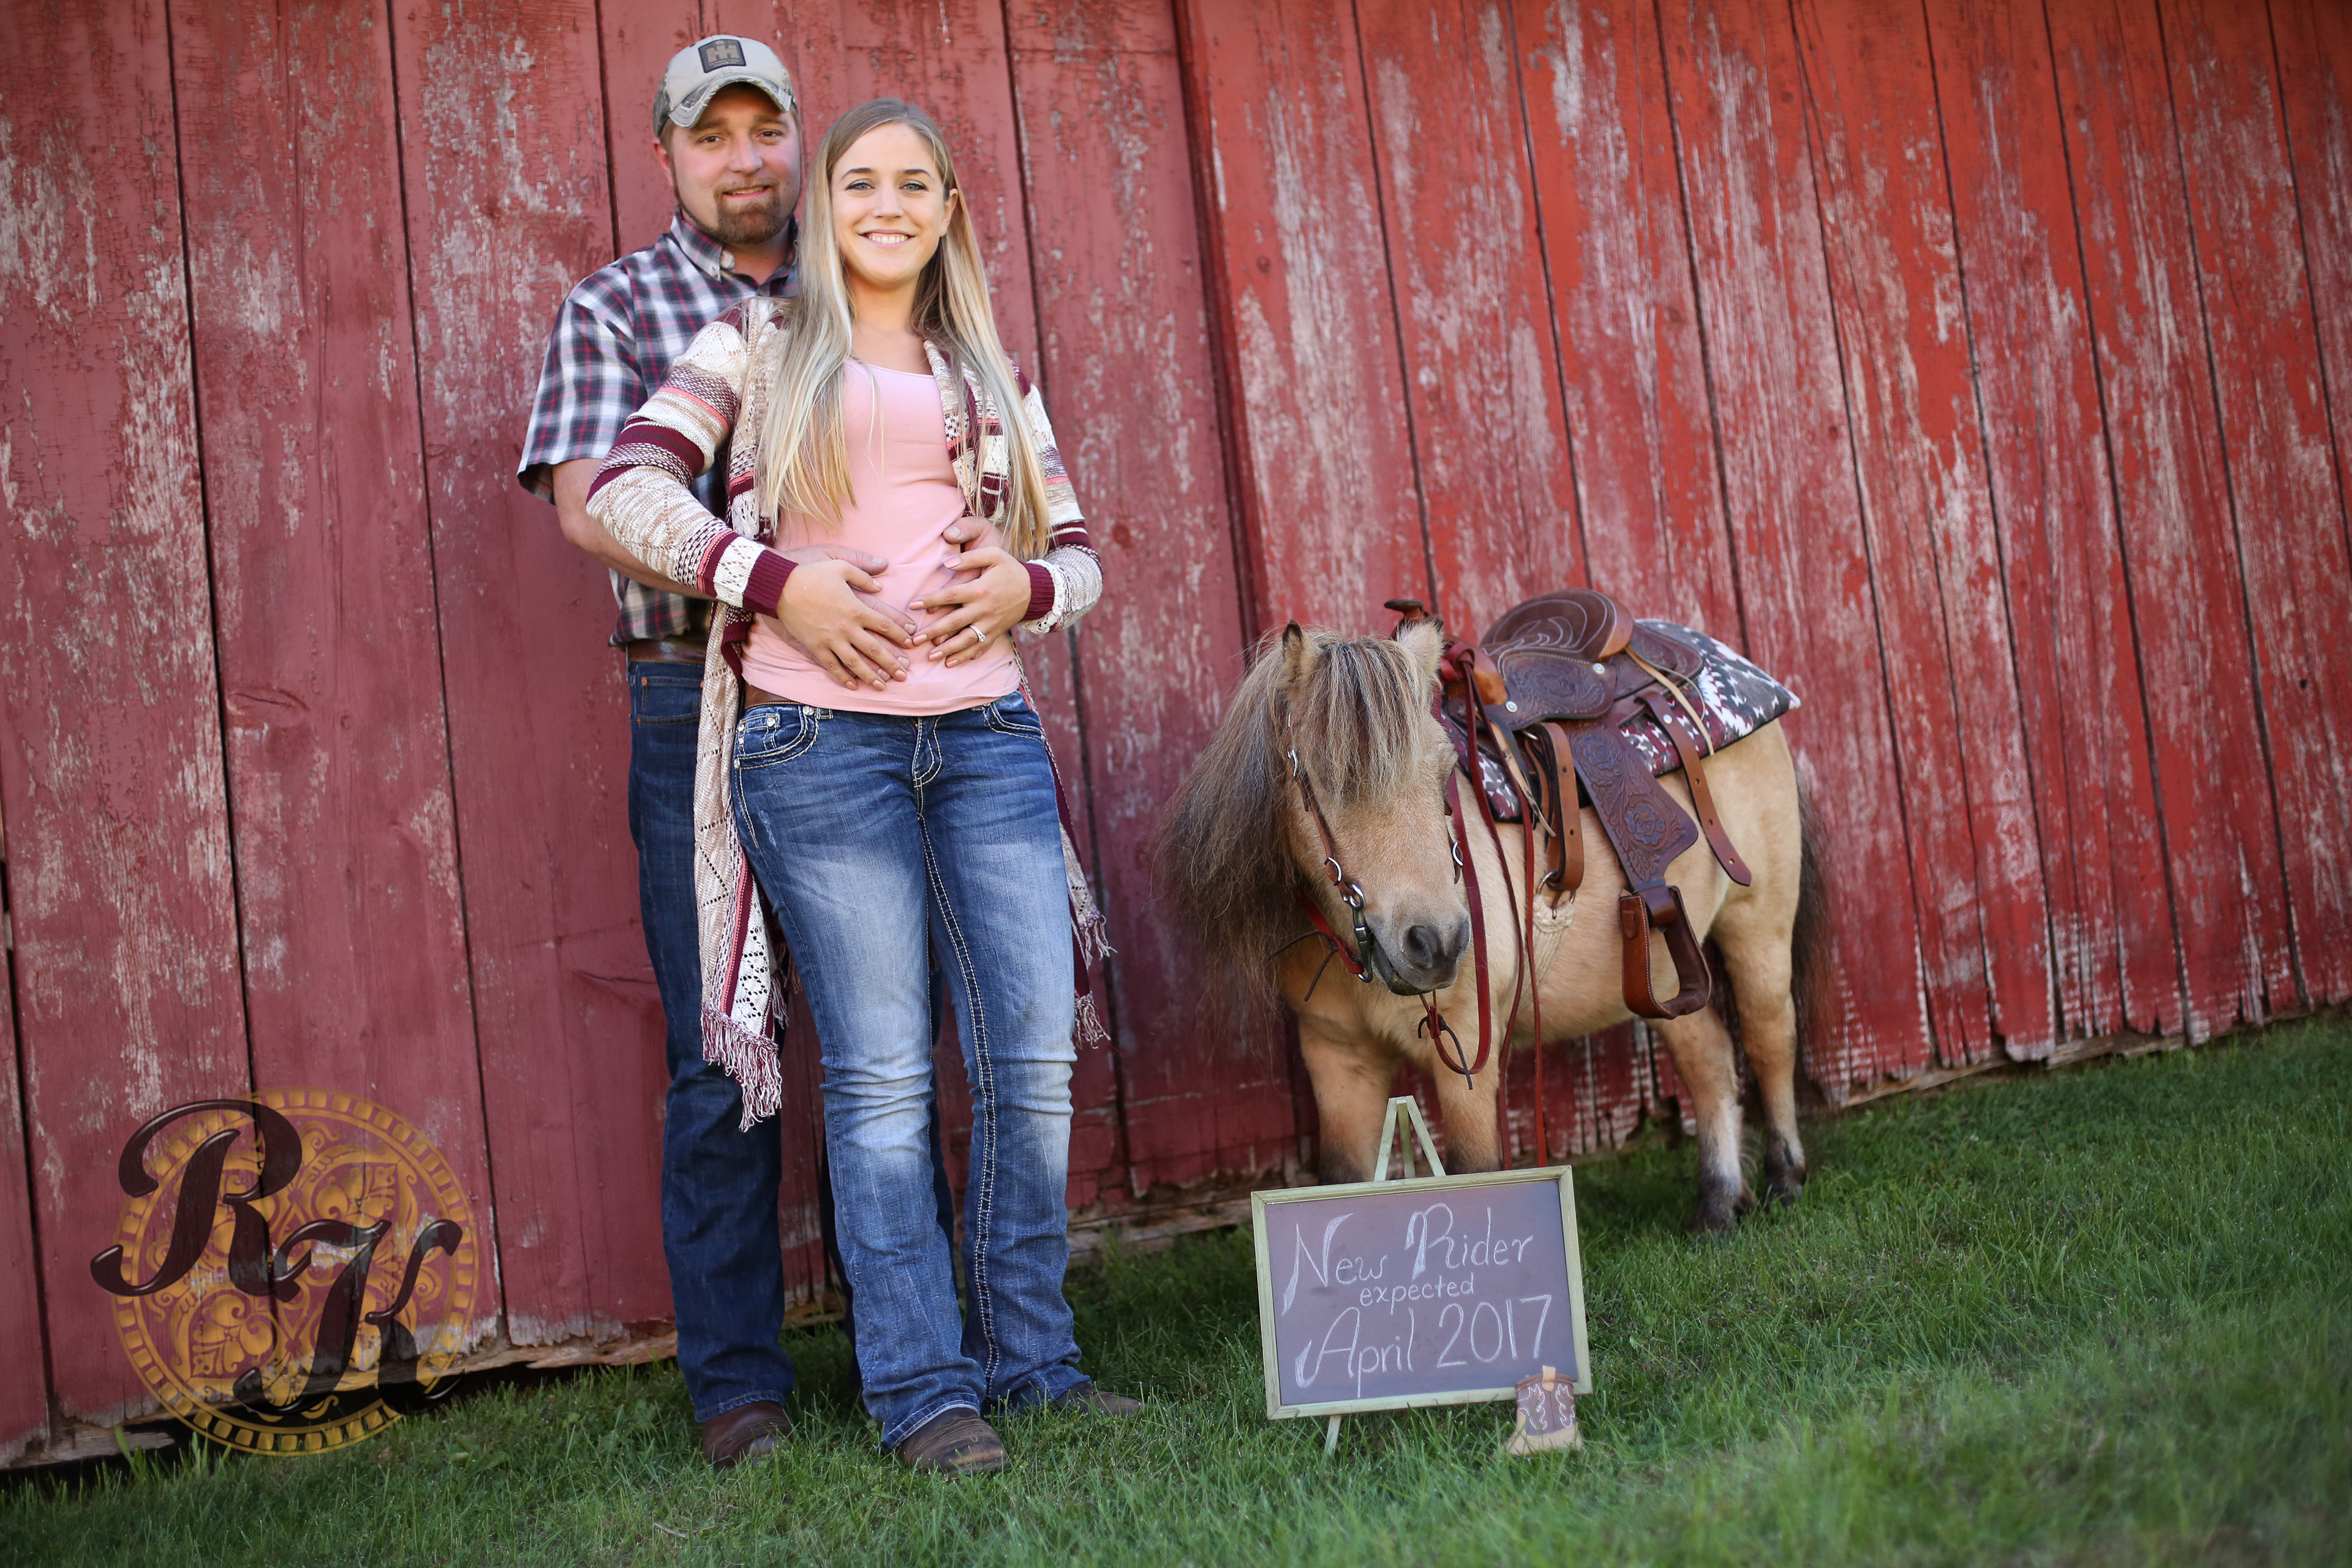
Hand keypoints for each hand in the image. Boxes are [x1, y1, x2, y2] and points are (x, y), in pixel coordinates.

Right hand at [770, 556, 915, 689]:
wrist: (780, 586)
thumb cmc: (811, 573)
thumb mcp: (840, 565)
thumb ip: (863, 573)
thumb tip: (881, 581)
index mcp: (856, 608)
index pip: (884, 624)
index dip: (900, 634)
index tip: (911, 642)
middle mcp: (846, 627)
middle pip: (874, 649)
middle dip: (891, 663)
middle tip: (904, 674)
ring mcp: (830, 639)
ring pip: (855, 662)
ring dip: (871, 675)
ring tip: (883, 686)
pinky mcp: (815, 646)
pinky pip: (831, 665)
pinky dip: (843, 676)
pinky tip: (853, 685)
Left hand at [910, 545, 1032, 666]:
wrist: (1036, 590)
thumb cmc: (1011, 570)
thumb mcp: (994, 555)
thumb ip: (971, 558)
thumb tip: (947, 563)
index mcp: (980, 589)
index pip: (951, 595)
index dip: (931, 600)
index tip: (913, 605)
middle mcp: (984, 609)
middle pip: (955, 622)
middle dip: (933, 632)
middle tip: (914, 640)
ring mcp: (990, 624)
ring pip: (967, 640)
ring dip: (948, 649)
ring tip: (930, 657)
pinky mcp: (996, 633)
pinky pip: (980, 647)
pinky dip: (966, 656)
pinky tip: (951, 663)